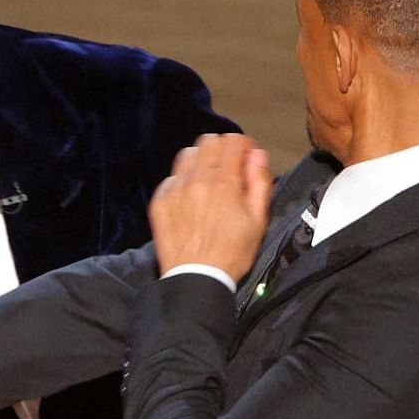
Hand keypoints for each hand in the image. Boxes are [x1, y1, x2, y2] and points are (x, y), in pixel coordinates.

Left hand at [150, 133, 271, 280]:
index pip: (232, 140)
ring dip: (201, 161)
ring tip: (209, 181)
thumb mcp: (258, 220)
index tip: (246, 159)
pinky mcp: (160, 201)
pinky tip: (191, 198)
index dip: (243, 147)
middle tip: (229, 169)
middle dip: (222, 150)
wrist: (196, 278)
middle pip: (208, 141)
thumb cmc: (231, 253)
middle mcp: (196, 180)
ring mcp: (174, 190)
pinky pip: (171, 177)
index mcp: (223, 183)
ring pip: (188, 154)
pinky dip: (183, 181)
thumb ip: (259, 182)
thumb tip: (257, 155)